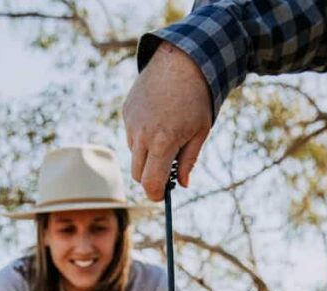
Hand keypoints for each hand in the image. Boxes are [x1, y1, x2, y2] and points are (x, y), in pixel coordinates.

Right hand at [123, 41, 211, 200]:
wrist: (181, 59)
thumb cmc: (196, 98)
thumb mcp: (200, 132)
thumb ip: (188, 161)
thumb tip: (182, 184)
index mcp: (162, 143)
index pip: (150, 183)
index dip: (155, 194)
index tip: (161, 196)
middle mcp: (142, 135)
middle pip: (137, 174)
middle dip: (150, 177)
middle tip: (165, 172)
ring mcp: (131, 123)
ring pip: (134, 154)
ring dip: (146, 155)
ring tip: (165, 135)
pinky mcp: (126, 112)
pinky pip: (131, 135)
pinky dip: (142, 136)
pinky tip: (157, 119)